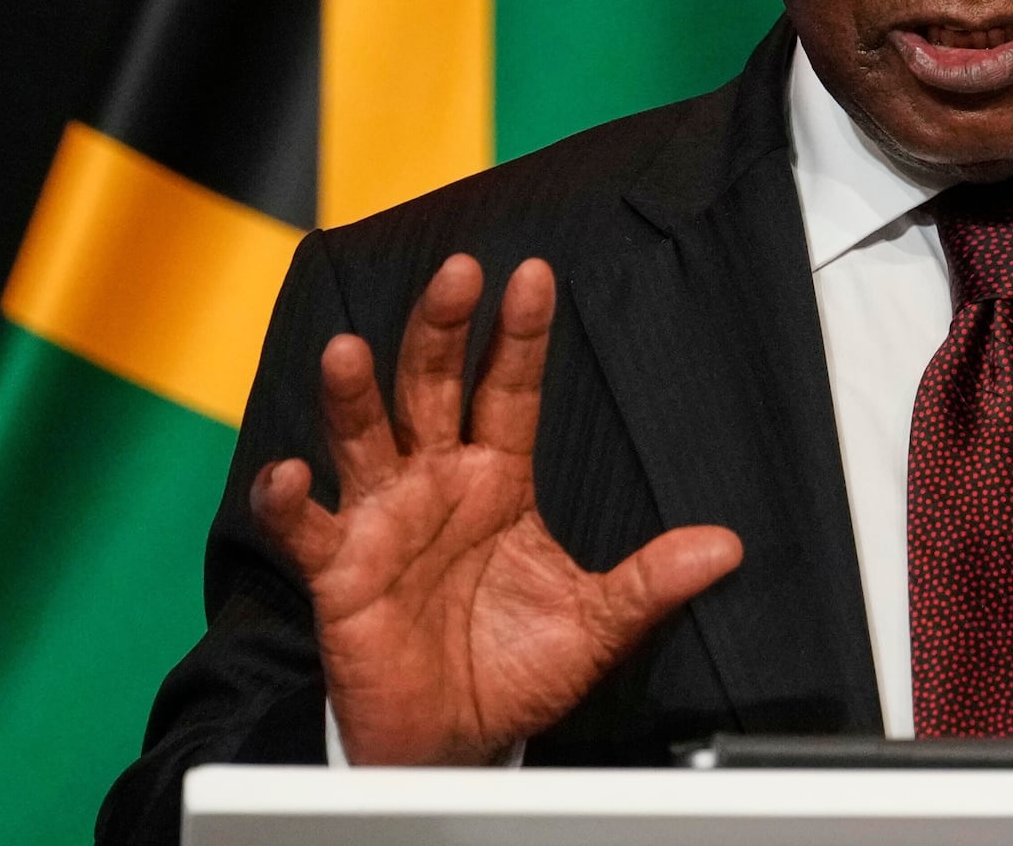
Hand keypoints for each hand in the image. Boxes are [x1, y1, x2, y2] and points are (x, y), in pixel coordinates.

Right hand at [248, 254, 743, 763]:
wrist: (452, 741)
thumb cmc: (512, 670)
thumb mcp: (594, 626)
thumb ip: (650, 582)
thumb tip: (726, 547)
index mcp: (497, 479)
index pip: (510, 389)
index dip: (520, 335)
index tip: (534, 276)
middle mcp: (434, 481)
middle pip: (433, 386)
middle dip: (442, 329)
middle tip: (458, 273)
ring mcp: (381, 518)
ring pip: (362, 436)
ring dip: (352, 394)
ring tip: (349, 351)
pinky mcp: (338, 570)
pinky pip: (305, 528)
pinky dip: (286, 501)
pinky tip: (289, 474)